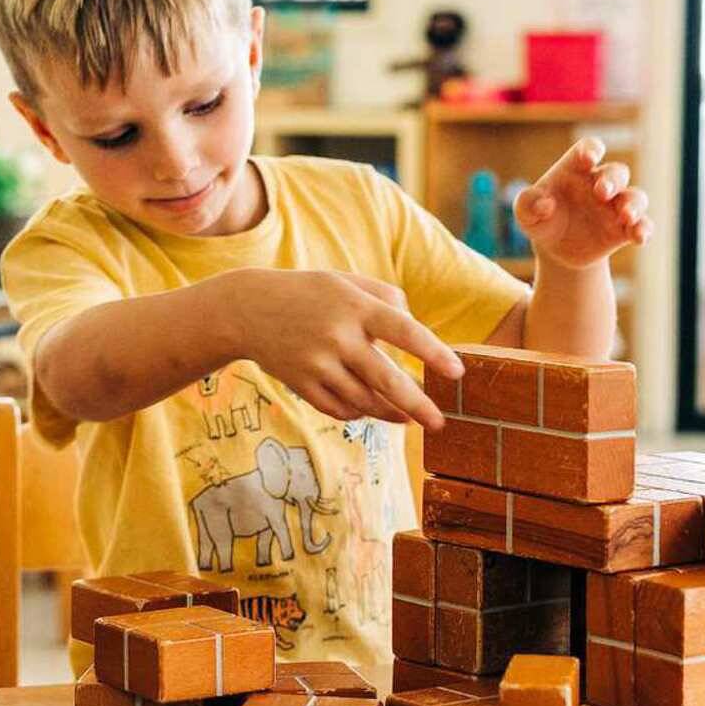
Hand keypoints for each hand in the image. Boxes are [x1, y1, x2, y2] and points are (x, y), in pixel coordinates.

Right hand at [238, 269, 461, 429]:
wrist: (247, 310)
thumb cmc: (307, 293)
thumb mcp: (345, 282)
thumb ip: (386, 297)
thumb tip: (416, 328)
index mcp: (354, 306)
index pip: (404, 331)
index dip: (433, 353)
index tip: (457, 373)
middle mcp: (337, 336)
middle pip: (386, 380)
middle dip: (417, 405)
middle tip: (439, 423)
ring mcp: (316, 363)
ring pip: (363, 400)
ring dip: (389, 413)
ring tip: (408, 418)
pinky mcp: (300, 383)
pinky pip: (338, 408)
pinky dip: (356, 411)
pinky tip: (367, 409)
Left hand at [514, 138, 651, 269]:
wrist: (555, 250)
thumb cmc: (541, 220)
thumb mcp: (525, 213)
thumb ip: (527, 204)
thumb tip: (544, 205)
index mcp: (576, 169)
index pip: (588, 149)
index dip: (591, 150)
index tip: (589, 158)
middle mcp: (600, 183)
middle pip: (617, 172)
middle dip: (613, 180)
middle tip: (602, 192)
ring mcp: (615, 206)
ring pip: (635, 197)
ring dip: (633, 204)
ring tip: (626, 215)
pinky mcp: (624, 229)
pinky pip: (642, 225)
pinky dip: (644, 229)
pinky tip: (640, 238)